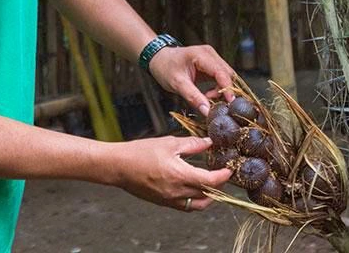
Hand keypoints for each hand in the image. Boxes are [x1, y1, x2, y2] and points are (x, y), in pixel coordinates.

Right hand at [109, 136, 231, 210]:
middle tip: (223, 173)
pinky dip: (196, 200)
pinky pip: (187, 206)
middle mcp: (177, 192)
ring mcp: (170, 200)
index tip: (230, 168)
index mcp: (180, 175)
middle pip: (208, 194)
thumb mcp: (169, 143)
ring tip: (212, 183)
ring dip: (209, 196)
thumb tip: (208, 142)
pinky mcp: (164, 202)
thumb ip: (192, 144)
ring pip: (199, 204)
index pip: (211, 181)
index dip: (224, 176)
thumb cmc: (140, 153)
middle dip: (219, 185)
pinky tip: (195, 188)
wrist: (118, 166)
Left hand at [148, 45, 235, 115]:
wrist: (159, 59)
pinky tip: (208, 94)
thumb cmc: (165, 68)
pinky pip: (221, 77)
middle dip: (224, 91)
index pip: (222, 72)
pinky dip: (218, 87)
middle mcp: (210, 54)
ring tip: (207, 98)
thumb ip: (193, 97)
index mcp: (202, 55)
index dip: (228, 88)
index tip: (230, 103)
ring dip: (222, 90)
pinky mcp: (211, 64)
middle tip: (214, 103)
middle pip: (228, 74)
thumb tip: (207, 111)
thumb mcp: (177, 84)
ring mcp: (211, 58)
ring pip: (227, 76)